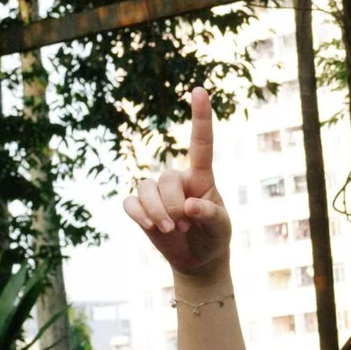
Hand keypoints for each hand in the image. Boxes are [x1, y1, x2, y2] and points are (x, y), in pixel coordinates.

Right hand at [122, 88, 230, 275]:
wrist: (198, 259)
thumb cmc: (214, 237)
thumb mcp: (221, 229)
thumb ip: (211, 215)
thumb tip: (189, 205)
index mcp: (202, 177)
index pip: (201, 144)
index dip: (200, 117)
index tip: (200, 90)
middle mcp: (176, 178)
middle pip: (165, 179)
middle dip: (173, 206)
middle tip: (185, 225)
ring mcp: (155, 191)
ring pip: (145, 188)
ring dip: (157, 212)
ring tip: (172, 229)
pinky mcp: (139, 206)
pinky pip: (129, 203)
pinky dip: (139, 215)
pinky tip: (151, 226)